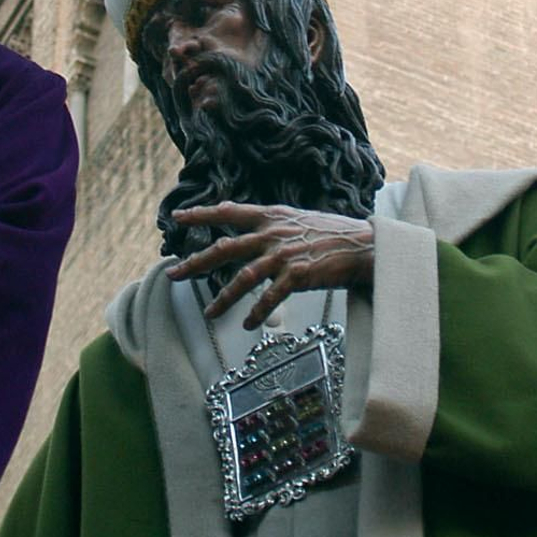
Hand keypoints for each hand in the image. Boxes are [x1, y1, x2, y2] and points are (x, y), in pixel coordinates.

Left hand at [167, 202, 373, 329]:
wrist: (363, 246)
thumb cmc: (332, 234)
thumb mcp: (296, 218)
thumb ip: (268, 221)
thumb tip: (238, 218)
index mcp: (272, 216)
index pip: (229, 212)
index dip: (202, 214)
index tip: (177, 216)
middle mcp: (273, 233)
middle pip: (225, 248)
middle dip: (196, 262)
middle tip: (173, 273)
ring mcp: (284, 255)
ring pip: (242, 278)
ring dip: (223, 299)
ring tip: (209, 313)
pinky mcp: (296, 276)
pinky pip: (269, 298)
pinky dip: (256, 313)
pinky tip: (247, 324)